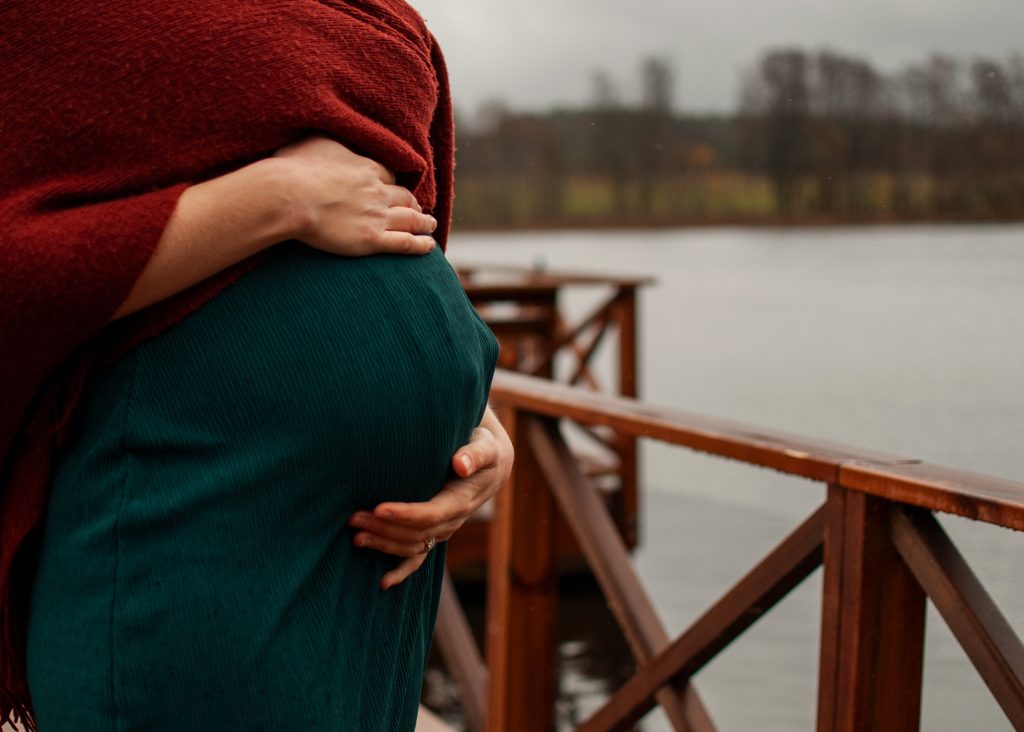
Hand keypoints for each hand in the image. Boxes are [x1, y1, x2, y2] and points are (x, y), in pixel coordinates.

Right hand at [271, 135, 436, 254]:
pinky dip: (420, 244)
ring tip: (430, 224)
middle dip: (413, 202)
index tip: (392, 185)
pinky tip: (430, 245)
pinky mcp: (372, 240)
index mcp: (366, 167)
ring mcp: (377, 216)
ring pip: (410, 219)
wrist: (290, 196)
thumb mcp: (314, 142)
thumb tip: (330, 138)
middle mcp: (377, 191)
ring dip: (424, 222)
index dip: (391, 180)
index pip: (388, 174)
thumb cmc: (294, 168)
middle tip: (418, 206)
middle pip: (403, 196)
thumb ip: (330, 142)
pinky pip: (404, 242)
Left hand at [348, 407, 513, 589]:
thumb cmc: (484, 449)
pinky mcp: (436, 532)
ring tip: (355, 535)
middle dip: (384, 528)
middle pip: (415, 533)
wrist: (492, 465)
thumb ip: (474, 454)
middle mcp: (452, 520)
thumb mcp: (485, 447)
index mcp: (461, 501)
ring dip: (383, 543)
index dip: (405, 514)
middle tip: (353, 518)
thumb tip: (460, 464)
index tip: (379, 508)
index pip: (431, 513)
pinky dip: (401, 571)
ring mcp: (444, 529)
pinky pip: (418, 557)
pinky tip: (382, 583)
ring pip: (412, 545)